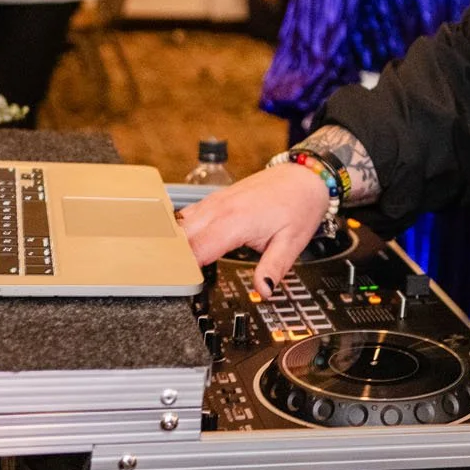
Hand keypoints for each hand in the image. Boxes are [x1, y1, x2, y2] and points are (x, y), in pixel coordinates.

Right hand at [178, 165, 331, 295]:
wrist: (304, 178)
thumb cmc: (299, 206)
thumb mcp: (292, 243)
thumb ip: (273, 269)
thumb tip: (264, 291)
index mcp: (236, 221)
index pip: (197, 249)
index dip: (183, 269)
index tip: (178, 285)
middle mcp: (221, 209)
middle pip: (180, 236)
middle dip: (170, 258)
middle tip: (167, 280)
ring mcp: (216, 202)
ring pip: (179, 223)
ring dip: (172, 243)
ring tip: (165, 266)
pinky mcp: (216, 199)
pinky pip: (188, 214)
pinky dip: (179, 230)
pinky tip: (177, 244)